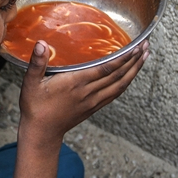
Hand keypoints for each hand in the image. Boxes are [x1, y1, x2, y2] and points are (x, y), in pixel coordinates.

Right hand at [17, 40, 148, 145]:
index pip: (106, 69)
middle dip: (134, 60)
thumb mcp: (31, 83)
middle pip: (118, 75)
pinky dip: (126, 82)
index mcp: (76, 83)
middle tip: (146, 45)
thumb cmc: (35, 107)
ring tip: (145, 57)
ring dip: (134, 71)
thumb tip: (41, 44)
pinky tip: (130, 75)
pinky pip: (115, 93)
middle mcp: (89, 92)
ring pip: (120, 85)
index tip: (135, 46)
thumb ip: (37, 63)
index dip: (123, 58)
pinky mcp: (94, 107)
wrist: (41, 133)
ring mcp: (93, 101)